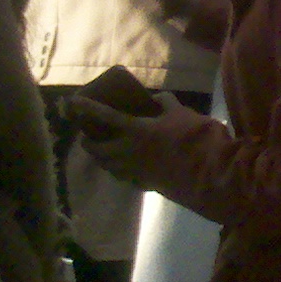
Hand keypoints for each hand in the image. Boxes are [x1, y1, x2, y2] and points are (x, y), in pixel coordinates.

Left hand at [70, 94, 211, 188]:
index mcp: (136, 131)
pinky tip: (126, 167)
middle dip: (88, 143)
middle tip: (88, 137)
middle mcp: (128, 152)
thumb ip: (166, 103)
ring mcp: (135, 170)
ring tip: (104, 152)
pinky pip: (124, 177)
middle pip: (98, 149)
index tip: (72, 102)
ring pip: (107, 166)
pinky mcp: (144, 183)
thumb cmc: (194, 137)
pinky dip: (119, 170)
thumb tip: (156, 98)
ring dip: (102, 158)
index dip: (87, 108)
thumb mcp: (181, 113)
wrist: (207, 171)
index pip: (105, 116)